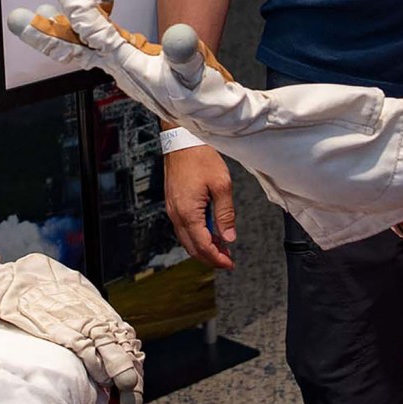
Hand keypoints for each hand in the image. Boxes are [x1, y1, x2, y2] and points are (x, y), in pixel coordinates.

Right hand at [165, 144, 236, 268]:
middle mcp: (176, 214)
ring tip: (222, 247)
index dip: (217, 258)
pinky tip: (209, 232)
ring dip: (203, 247)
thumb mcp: (221, 185)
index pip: (203, 246)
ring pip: (186, 239)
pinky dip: (196, 236)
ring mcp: (172, 209)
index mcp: (188, 212)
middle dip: (210, 257)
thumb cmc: (200, 157)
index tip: (230, 263)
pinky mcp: (173, 203)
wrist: (181, 140)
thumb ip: (225, 214)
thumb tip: (229, 238)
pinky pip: (183, 228)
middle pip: (192, 247)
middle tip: (227, 260)